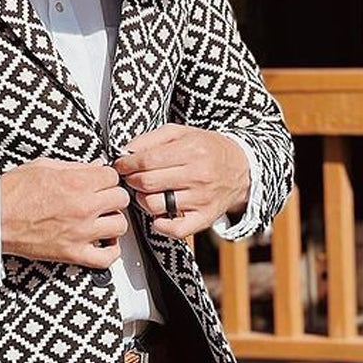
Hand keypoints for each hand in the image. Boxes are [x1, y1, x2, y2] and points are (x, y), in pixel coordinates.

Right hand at [0, 157, 129, 267]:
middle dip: (111, 196)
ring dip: (112, 221)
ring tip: (101, 219)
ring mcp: (80, 232)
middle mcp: (82, 207)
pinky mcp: (72, 253)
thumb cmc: (12, 193)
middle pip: (120, 199)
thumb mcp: (43, 167)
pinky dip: (110, 251)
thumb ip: (74, 167)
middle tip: (101, 198)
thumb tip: (95, 166)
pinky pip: (106, 257)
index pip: (112, 177)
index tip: (99, 182)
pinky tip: (104, 243)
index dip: (106, 178)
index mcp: (76, 182)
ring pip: (119, 225)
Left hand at [112, 124, 249, 238]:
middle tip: (132, 178)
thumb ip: (152, 139)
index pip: (147, 161)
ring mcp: (201, 199)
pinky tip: (159, 213)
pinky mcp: (204, 218)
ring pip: (155, 205)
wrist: (242, 168)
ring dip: (143, 199)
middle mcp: (198, 175)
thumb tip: (125, 151)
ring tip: (147, 192)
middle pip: (147, 183)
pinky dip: (160, 224)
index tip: (121, 165)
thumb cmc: (206, 148)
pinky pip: (175, 229)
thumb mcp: (181, 133)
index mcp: (192, 150)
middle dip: (132, 180)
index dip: (127, 164)